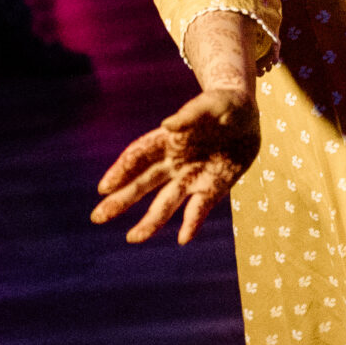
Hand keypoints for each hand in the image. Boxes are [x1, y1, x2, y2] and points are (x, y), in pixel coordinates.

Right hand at [92, 86, 259, 243]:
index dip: (121, 170)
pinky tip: (183, 239)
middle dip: (121, 200)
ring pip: (166, 202)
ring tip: (132, 238)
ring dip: (150, 220)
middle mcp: (174, 162)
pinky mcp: (212, 188)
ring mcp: (192, 177)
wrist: (248, 116)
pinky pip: (199, 208)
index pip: (139, 156)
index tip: (104, 187)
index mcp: (169, 139)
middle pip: (143, 183)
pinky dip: (192, 223)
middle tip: (97, 217)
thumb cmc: (224, 104)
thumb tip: (167, 125)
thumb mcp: (212, 104)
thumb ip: (191, 114)